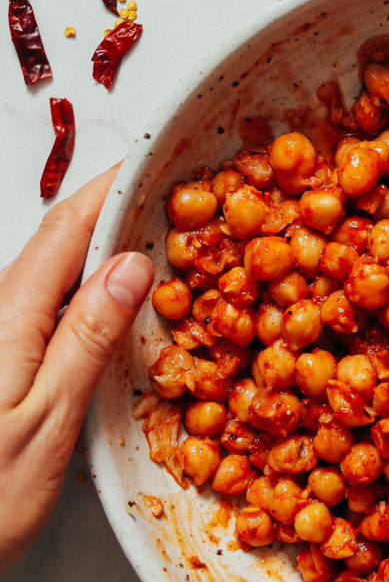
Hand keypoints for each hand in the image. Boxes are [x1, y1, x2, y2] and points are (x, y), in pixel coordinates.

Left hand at [0, 168, 152, 570]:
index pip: (67, 228)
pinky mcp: (0, 362)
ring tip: (164, 242)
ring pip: (57, 272)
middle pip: (61, 240)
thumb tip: (131, 266)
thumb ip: (86, 339)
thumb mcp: (46, 421)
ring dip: (108, 250)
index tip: (161, 160)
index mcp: (8, 317)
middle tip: (178, 201)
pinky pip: (51, 306)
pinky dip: (94, 291)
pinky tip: (122, 305)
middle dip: (117, 209)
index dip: (113, 186)